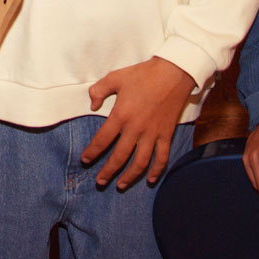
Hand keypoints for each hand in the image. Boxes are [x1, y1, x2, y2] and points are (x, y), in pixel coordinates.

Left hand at [82, 57, 194, 188]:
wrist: (173, 73)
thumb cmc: (143, 74)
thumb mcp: (115, 77)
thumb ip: (99, 90)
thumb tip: (92, 105)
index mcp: (121, 116)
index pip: (102, 140)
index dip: (92, 152)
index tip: (85, 160)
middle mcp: (136, 129)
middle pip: (119, 157)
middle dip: (108, 171)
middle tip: (99, 182)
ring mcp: (152, 134)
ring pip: (140, 162)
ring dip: (129, 176)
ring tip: (120, 185)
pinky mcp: (166, 134)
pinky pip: (162, 157)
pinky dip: (156, 170)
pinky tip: (150, 179)